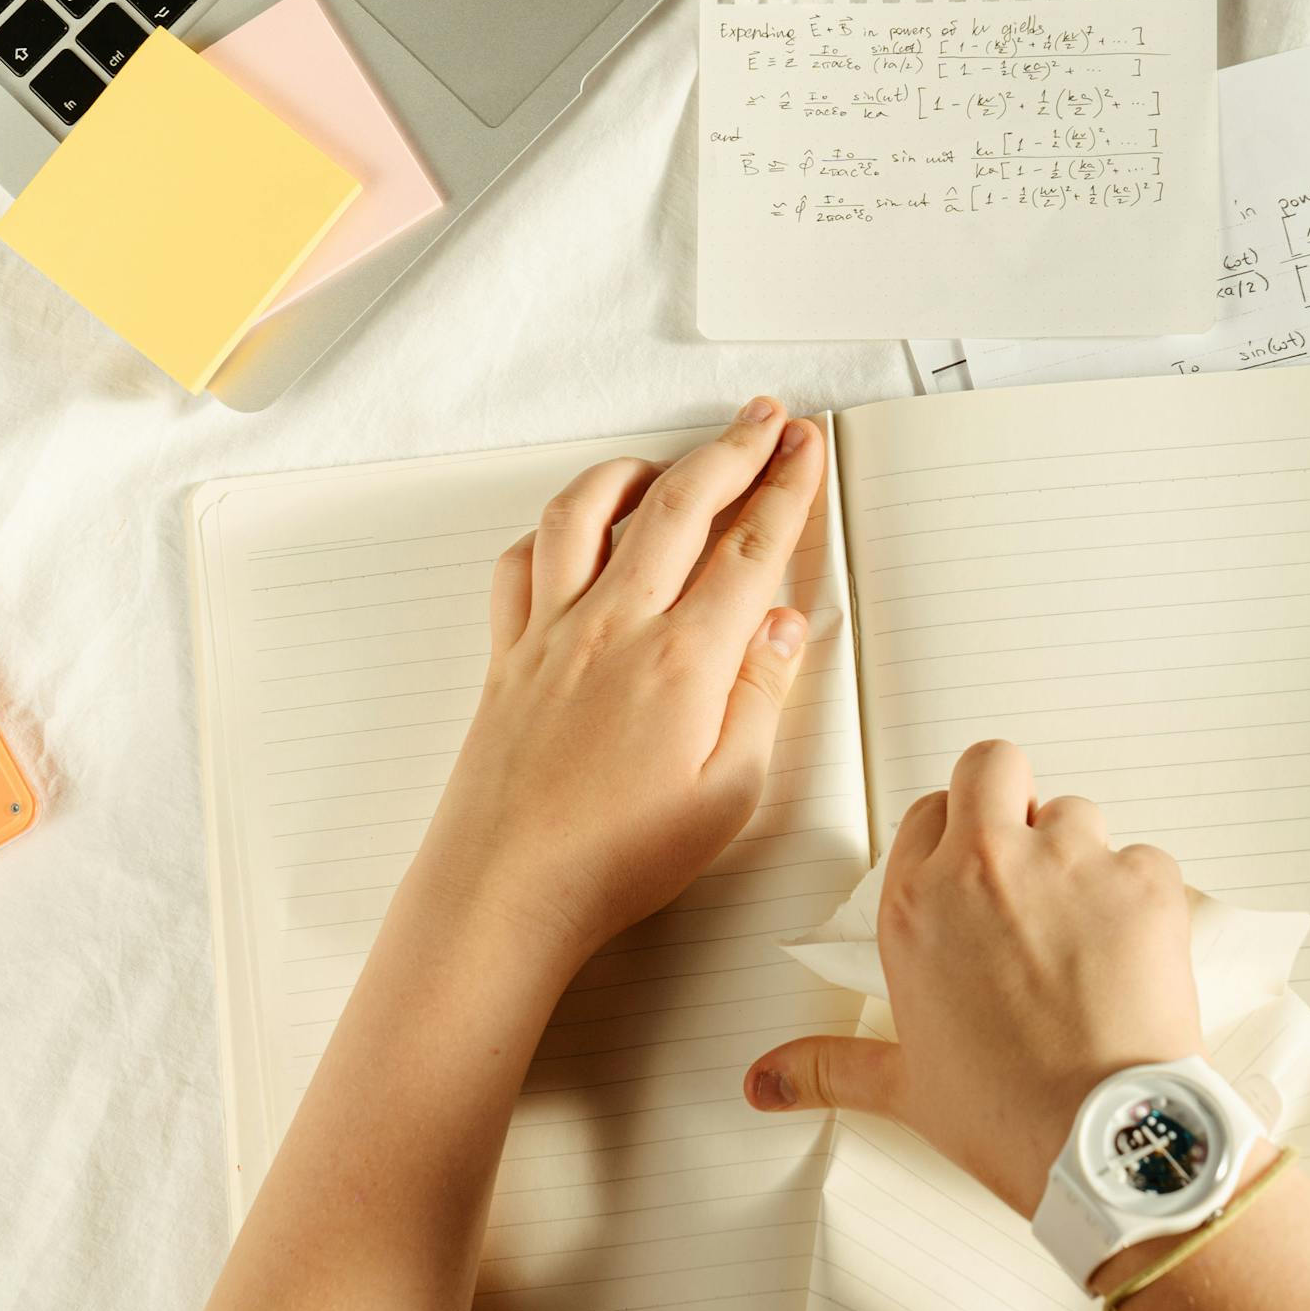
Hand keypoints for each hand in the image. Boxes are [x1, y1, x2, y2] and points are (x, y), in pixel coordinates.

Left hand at [406, 398, 827, 972]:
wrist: (506, 891)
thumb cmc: (616, 860)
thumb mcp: (728, 795)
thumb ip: (760, 696)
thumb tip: (781, 624)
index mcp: (682, 660)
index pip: (750, 548)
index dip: (785, 488)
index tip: (804, 449)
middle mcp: (614, 626)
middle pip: (681, 505)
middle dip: (732, 450)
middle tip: (767, 419)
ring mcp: (553, 633)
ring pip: (589, 512)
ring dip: (639, 469)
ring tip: (671, 458)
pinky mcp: (509, 654)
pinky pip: (522, 561)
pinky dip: (552, 528)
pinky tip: (574, 528)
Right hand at [743, 740, 1203, 1214]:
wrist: (1105, 1142)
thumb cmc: (1006, 1116)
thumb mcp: (905, 1088)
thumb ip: (828, 1068)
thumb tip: (763, 1081)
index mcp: (916, 904)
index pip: (926, 811)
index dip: (952, 835)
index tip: (968, 876)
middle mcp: (986, 866)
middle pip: (993, 764)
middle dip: (1010, 797)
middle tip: (1027, 865)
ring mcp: (1069, 864)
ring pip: (1077, 812)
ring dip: (1081, 856)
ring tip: (1086, 932)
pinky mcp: (1142, 880)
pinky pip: (1146, 858)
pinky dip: (1143, 897)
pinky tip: (1133, 955)